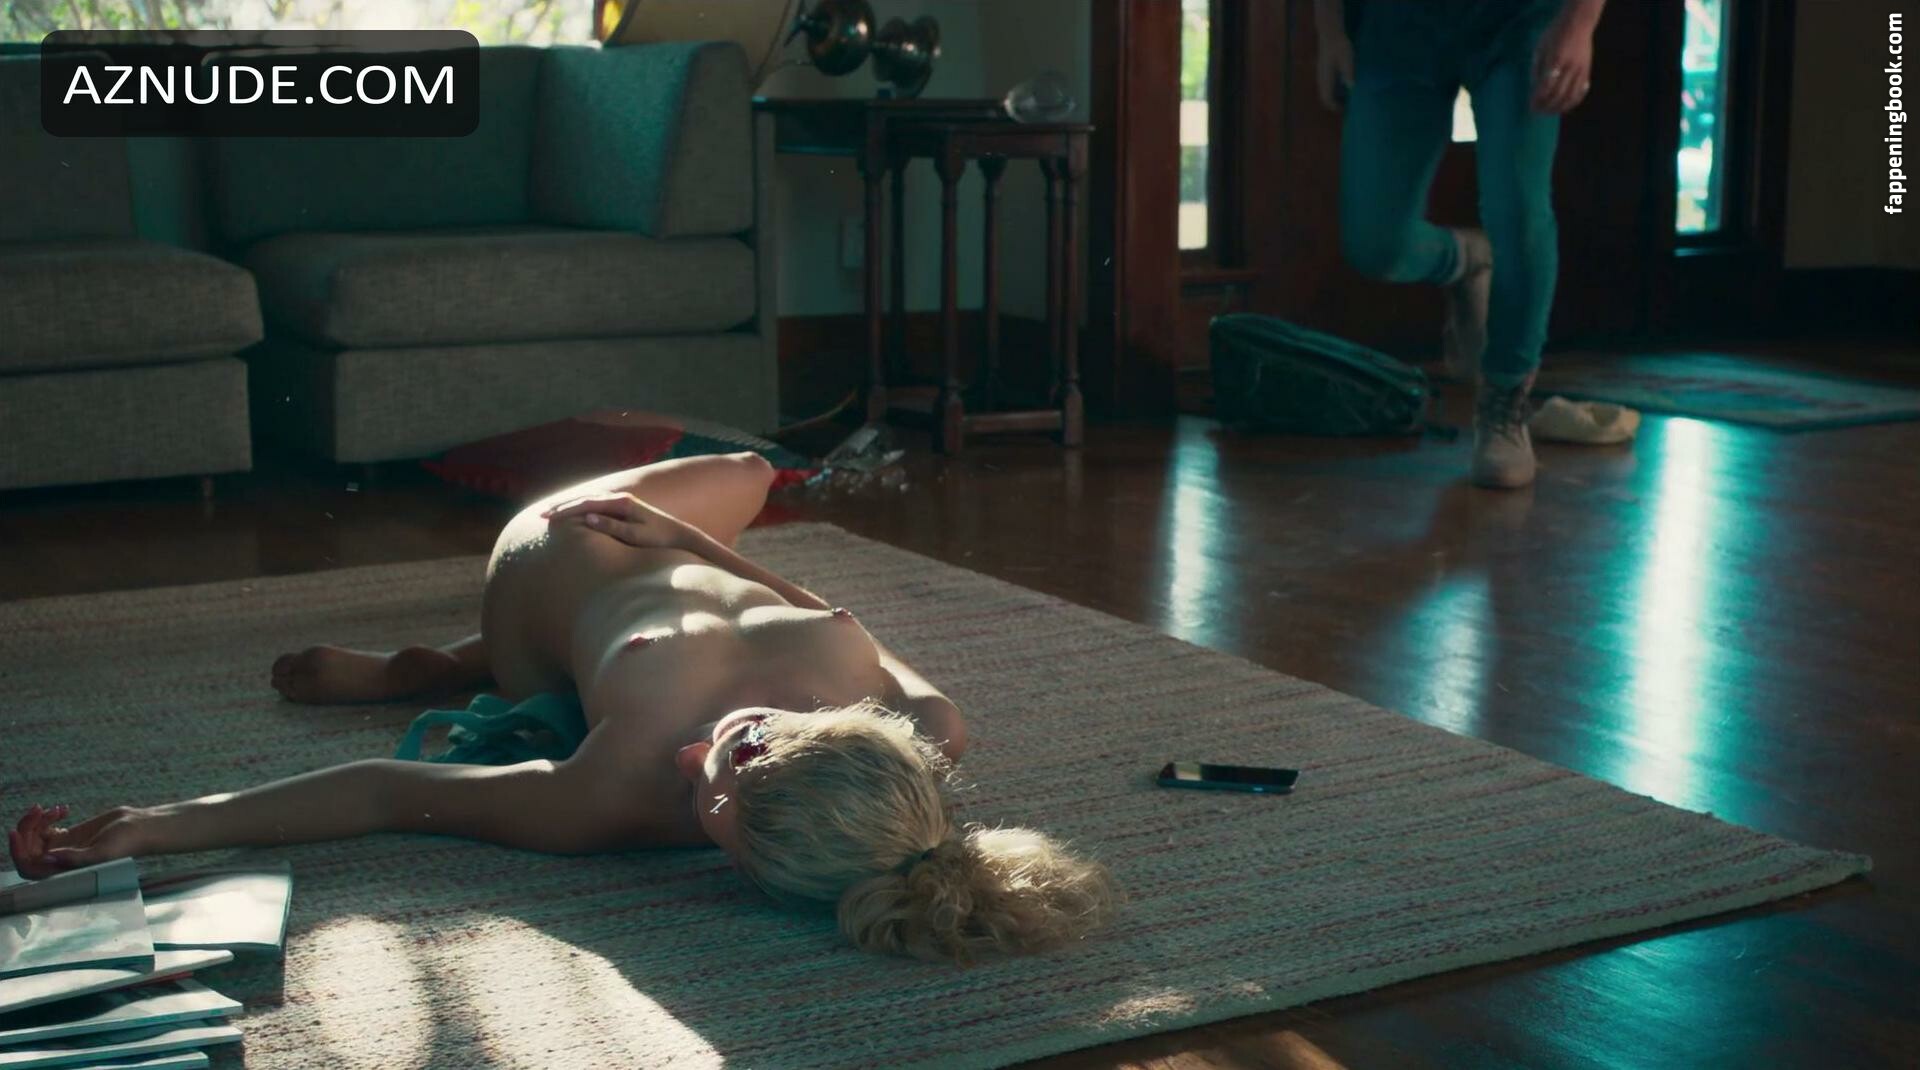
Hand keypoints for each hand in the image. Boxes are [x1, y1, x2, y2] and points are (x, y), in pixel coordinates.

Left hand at [9, 803, 146, 878]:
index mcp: (64, 872)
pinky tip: (64, 809)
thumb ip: (75, 859)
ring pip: (33, 837)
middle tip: (40, 809)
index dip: (17, 852)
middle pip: (27, 849)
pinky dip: (48, 816)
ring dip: (36, 820)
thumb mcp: (103, 853)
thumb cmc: (127, 844)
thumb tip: (47, 858)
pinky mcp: (67, 835)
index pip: (28, 867)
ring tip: (53, 808)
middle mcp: (59, 862)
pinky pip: (44, 827)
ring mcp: (61, 848)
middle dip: (27, 828)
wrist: (141, 827)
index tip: (15, 831)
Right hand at [540, 492, 690, 550]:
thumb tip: (587, 518)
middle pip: (585, 498)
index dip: (565, 510)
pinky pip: (596, 503)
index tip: (548, 517)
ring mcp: (622, 501)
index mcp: (621, 503)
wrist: (678, 535)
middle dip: (562, 506)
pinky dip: (581, 506)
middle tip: (541, 514)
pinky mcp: (623, 507)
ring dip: (570, 504)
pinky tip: (573, 512)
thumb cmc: (658, 539)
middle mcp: (620, 498)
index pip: (586, 503)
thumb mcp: (635, 536)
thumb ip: (612, 526)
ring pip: (589, 499)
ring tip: (551, 512)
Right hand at [1316, 30, 1354, 111]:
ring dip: (1332, 97)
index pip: (1326, 97)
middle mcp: (1321, 78)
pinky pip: (1326, 85)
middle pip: (1324, 96)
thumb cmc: (1339, 45)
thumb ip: (1348, 72)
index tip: (1343, 110)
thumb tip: (1351, 87)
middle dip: (1333, 103)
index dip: (1333, 106)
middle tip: (1345, 106)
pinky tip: (1341, 87)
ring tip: (1345, 98)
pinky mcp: (1323, 70)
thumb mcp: (1347, 58)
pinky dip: (1332, 90)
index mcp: (1326, 77)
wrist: (1330, 33)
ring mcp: (1321, 74)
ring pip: (1324, 91)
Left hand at [1531, 10, 1595, 113]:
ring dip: (1559, 108)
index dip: (1538, 99)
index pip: (1546, 86)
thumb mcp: (1540, 49)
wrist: (1577, 24)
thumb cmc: (1554, 35)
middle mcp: (1570, 67)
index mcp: (1555, 60)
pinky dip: (1573, 102)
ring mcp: (1581, 70)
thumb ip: (1537, 70)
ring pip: (1571, 96)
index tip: (1531, 106)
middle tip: (1537, 112)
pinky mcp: (1587, 71)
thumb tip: (1534, 91)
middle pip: (1558, 94)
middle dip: (1546, 107)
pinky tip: (1564, 106)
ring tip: (1549, 112)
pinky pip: (1581, 92)